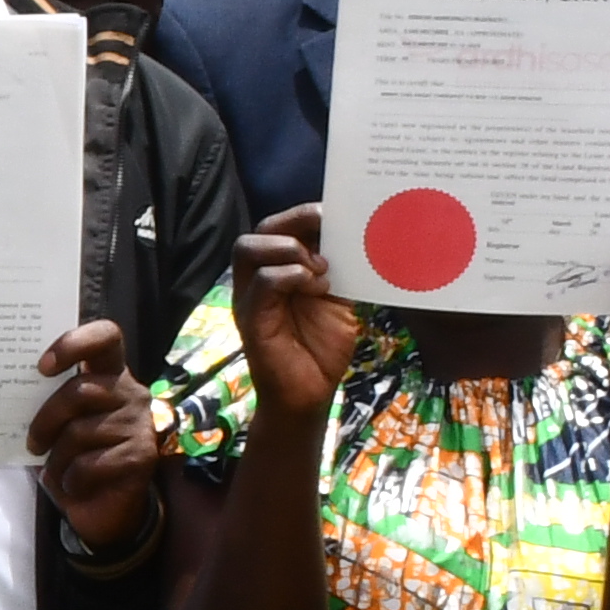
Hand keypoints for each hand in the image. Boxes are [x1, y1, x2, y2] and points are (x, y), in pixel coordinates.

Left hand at [29, 315, 158, 553]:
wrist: (103, 507)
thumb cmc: (74, 457)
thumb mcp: (57, 425)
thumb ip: (44, 402)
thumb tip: (4, 388)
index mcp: (109, 373)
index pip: (105, 336)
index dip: (75, 342)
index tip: (43, 366)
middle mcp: (130, 391)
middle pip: (80, 390)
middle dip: (46, 420)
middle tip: (33, 443)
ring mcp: (139, 422)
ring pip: (80, 431)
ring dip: (58, 458)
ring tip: (58, 470)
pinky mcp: (141, 455)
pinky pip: (91, 463)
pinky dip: (72, 479)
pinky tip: (75, 484)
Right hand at [230, 207, 362, 416]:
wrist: (309, 395)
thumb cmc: (321, 349)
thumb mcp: (337, 299)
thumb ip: (339, 270)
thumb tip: (360, 236)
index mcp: (275, 272)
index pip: (275, 228)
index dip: (301, 214)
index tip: (335, 214)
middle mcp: (255, 281)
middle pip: (257, 231)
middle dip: (293, 222)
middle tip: (327, 230)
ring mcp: (249, 299)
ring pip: (248, 249)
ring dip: (288, 249)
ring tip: (320, 267)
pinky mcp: (252, 320)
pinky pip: (263, 282)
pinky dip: (292, 276)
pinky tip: (317, 287)